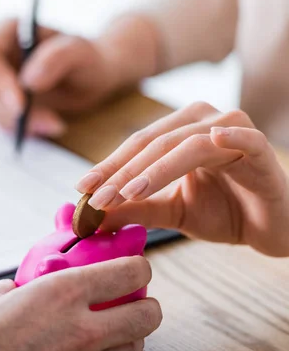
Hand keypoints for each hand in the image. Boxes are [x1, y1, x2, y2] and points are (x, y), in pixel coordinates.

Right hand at [0, 20, 119, 136]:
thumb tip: (29, 80)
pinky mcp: (1, 104)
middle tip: (48, 123)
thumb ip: (58, 58)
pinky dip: (21, 130)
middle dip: (12, 111)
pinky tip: (48, 127)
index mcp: (8, 32)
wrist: (92, 77)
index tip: (21, 105)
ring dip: (18, 124)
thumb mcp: (80, 52)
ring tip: (55, 125)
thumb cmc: (87, 58)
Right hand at [0, 256, 161, 350]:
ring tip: (117, 325)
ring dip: (133, 333)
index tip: (132, 264)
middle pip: (147, 314)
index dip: (138, 265)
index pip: (129, 273)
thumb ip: (12, 289)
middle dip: (146, 303)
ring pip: (136, 347)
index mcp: (62, 292)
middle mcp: (81, 328)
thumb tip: (14, 288)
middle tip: (130, 297)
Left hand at [76, 102, 288, 256]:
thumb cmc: (223, 212)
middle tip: (98, 198)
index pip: (136, 146)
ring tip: (127, 193)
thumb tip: (93, 212)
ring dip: (153, 170)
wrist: (271, 227)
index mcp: (179, 132)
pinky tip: (214, 141)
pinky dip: (229, 138)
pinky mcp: (260, 147)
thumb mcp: (170, 211)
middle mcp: (202, 123)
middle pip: (153, 143)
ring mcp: (232, 130)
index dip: (108, 167)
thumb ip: (136, 208)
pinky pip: (242, 138)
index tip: (81, 188)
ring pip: (184, 145)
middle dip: (122, 172)